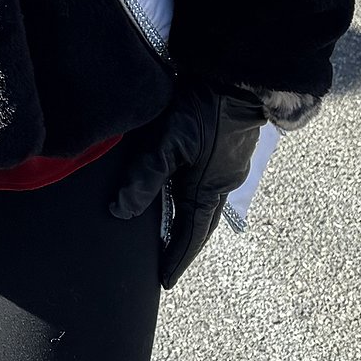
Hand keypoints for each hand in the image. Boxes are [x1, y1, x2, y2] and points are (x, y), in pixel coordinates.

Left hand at [110, 83, 271, 288]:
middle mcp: (221, 181)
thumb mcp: (169, 143)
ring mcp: (227, 164)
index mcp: (208, 189)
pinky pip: (206, 180)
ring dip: (187, 216)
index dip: (176, 258)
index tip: (165, 282)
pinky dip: (191, 192)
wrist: (240, 78)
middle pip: (200, 222)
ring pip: (203, 200)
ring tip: (170, 226)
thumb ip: (145, 177)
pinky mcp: (226, 145)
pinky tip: (181, 184)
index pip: (190, 235)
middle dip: (184, 243)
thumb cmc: (204, 109)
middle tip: (168, 260)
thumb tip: (121, 212)